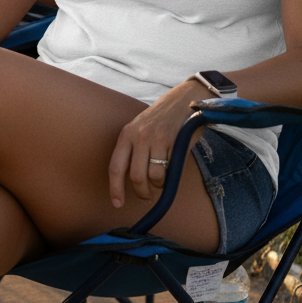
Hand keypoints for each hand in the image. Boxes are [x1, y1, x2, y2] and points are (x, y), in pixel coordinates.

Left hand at [107, 80, 204, 208]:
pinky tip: (171, 172)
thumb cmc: (162, 119)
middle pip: (135, 176)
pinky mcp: (174, 142)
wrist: (186, 99)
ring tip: (161, 183)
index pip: (115, 166)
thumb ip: (135, 149)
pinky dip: (170, 177)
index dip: (115, 188)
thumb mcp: (141, 128)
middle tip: (146, 197)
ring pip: (154, 176)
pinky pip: (170, 169)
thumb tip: (133, 180)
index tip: (117, 203)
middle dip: (142, 192)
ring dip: (158, 186)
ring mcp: (156, 139)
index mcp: (126, 134)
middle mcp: (138, 136)